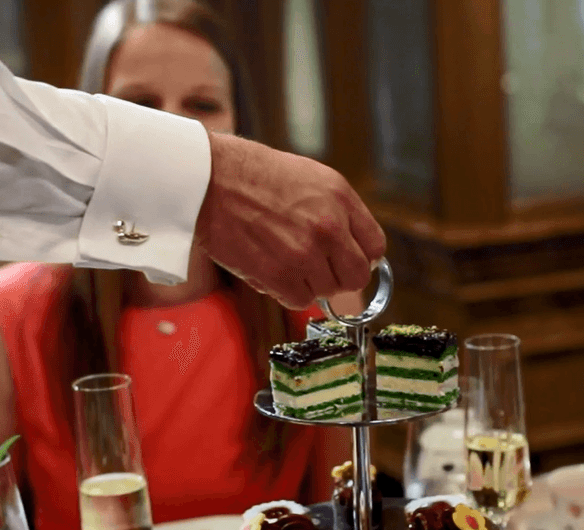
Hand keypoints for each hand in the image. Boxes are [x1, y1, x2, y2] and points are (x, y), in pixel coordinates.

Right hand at [195, 133, 385, 309]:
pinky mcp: (278, 274)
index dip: (361, 257)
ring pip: (326, 291)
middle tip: (317, 267)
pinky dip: (287, 292)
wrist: (209, 180)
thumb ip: (338, 211)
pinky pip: (299, 300)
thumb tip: (353, 249)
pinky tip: (272, 271)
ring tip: (285, 260)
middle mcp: (328, 226)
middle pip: (356, 276)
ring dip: (309, 282)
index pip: (375, 247)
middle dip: (339, 275)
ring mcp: (304, 253)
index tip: (345, 258)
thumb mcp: (311, 178)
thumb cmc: (253, 175)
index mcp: (340, 198)